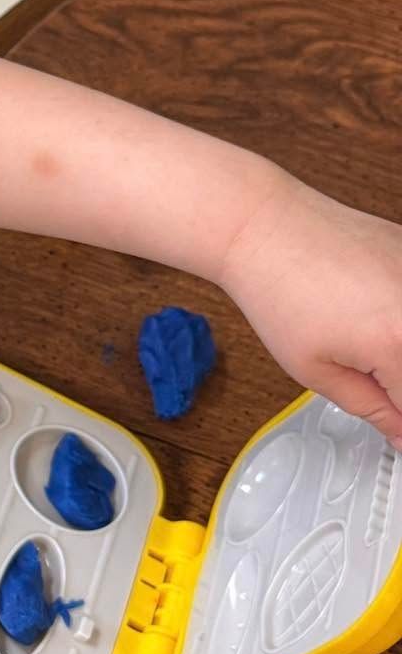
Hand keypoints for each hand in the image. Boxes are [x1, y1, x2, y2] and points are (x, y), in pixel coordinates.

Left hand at [219, 173, 401, 444]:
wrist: (265, 228)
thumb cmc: (278, 290)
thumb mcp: (317, 372)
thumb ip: (373, 409)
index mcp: (400, 343)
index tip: (394, 425)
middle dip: (401, 385)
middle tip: (377, 385)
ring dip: (400, 355)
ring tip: (365, 339)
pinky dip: (400, 319)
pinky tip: (376, 315)